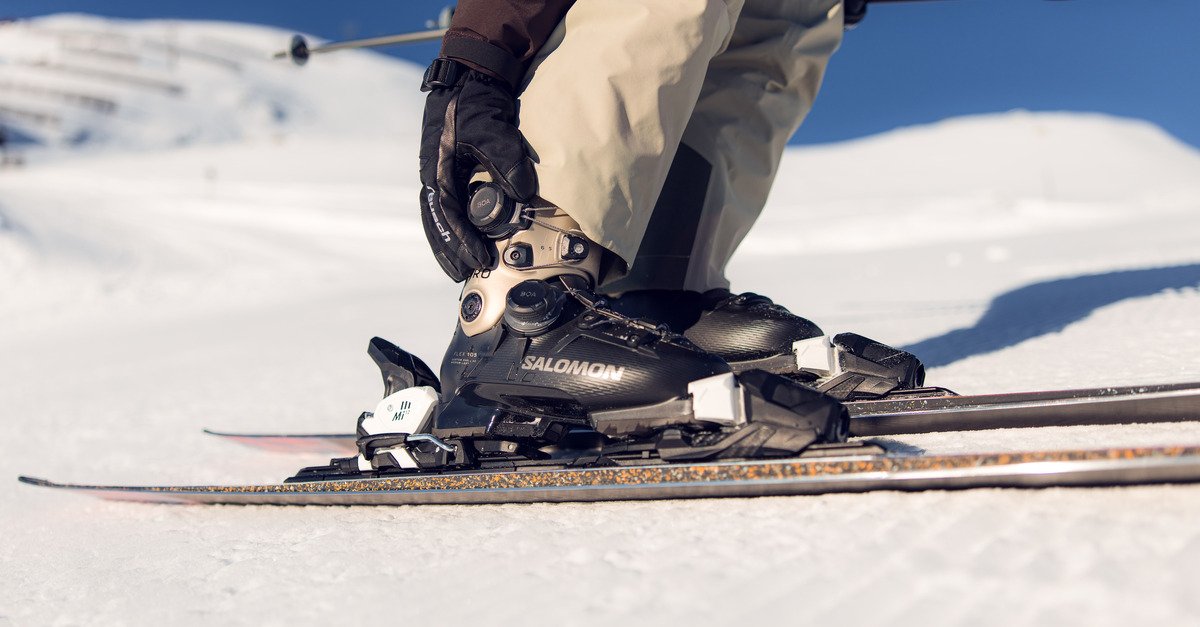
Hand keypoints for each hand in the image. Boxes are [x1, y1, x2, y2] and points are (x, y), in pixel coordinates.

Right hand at [418, 58, 536, 281]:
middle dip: (449, 250)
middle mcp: (434, 174)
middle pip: (437, 221)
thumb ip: (505, 158)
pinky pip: (452, 205)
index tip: (477, 259)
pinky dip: (458, 226)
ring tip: (464, 266)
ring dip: (450, 242)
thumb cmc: (474, 101)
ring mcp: (441, 173)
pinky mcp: (453, 170)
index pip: (446, 213)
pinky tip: (470, 239)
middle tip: (465, 273)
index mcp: (437, 167)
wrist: (469, 76)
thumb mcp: (490, 127)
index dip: (460, 240)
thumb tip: (523, 192)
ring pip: (441, 216)